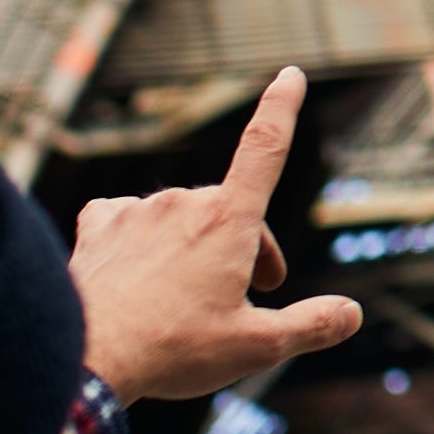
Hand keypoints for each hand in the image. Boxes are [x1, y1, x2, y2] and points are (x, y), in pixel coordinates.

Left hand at [75, 69, 358, 401]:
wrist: (83, 358)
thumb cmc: (172, 351)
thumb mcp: (255, 348)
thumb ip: (310, 326)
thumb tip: (350, 313)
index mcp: (228, 220)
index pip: (265, 147)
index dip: (282, 108)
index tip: (291, 74)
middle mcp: (181, 204)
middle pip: (231, 211)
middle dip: (246, 248)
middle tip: (249, 296)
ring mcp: (136, 212)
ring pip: (181, 220)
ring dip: (194, 248)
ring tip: (184, 302)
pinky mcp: (99, 228)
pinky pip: (131, 220)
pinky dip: (143, 241)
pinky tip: (137, 272)